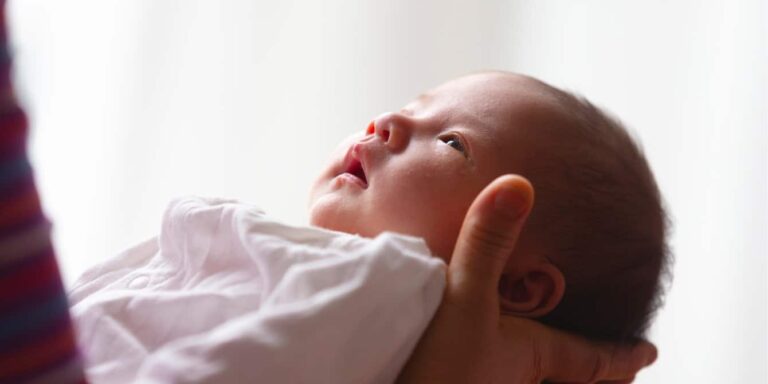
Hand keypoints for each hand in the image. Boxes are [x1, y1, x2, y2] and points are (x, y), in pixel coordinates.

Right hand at [397, 175, 656, 383]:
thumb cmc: (434, 364)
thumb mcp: (462, 295)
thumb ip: (487, 239)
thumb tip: (518, 183)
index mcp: (527, 354)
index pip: (590, 358)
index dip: (622, 355)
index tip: (649, 351)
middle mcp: (510, 375)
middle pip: (562, 375)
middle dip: (587, 369)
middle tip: (613, 368)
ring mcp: (479, 380)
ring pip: (525, 377)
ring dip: (544, 370)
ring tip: (549, 361)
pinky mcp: (448, 379)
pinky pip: (488, 374)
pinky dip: (500, 366)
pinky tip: (480, 354)